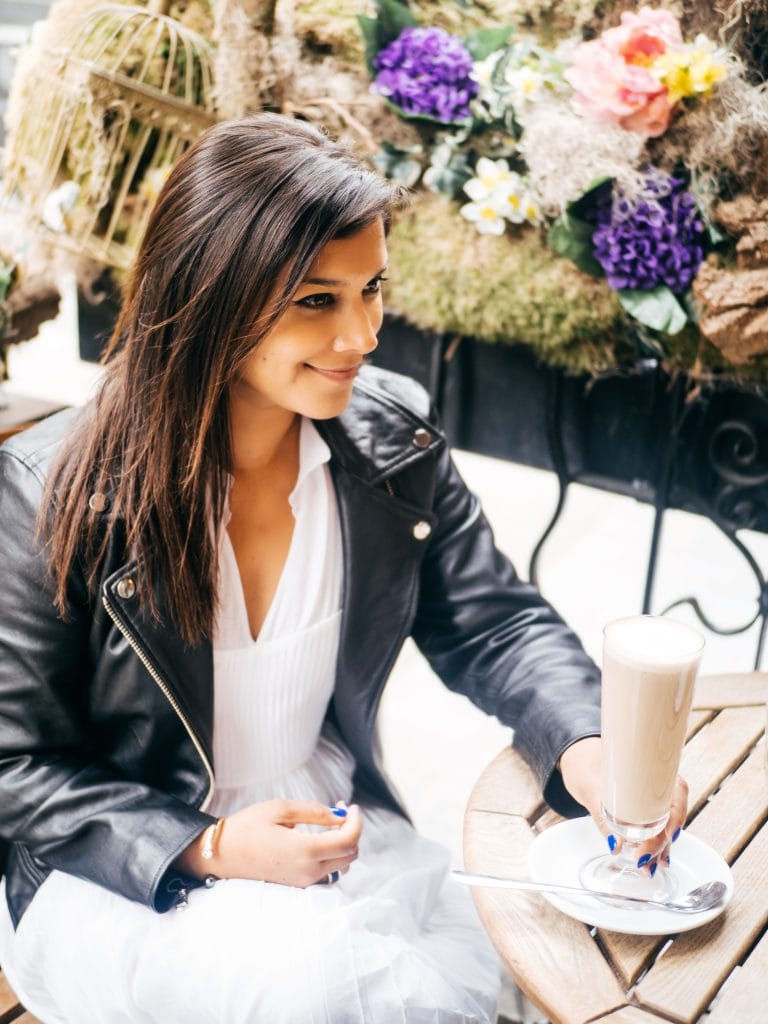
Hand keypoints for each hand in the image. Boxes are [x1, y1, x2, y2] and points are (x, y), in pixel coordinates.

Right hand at [177, 799, 361, 886]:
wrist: (220, 854)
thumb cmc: (247, 827)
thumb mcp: (280, 809)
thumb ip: (314, 812)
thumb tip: (340, 815)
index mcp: (305, 851)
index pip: (349, 840)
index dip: (356, 821)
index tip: (351, 805)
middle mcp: (308, 871)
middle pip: (350, 855)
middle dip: (352, 831)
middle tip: (341, 811)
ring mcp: (303, 882)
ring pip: (340, 866)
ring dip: (343, 844)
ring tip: (331, 824)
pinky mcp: (297, 885)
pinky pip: (327, 872)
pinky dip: (332, 856)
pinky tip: (320, 839)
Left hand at [559, 736, 687, 873]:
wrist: (578, 762)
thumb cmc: (586, 766)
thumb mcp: (590, 788)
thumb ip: (601, 815)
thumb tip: (615, 845)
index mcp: (651, 767)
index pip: (677, 789)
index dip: (677, 813)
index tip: (669, 834)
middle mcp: (657, 782)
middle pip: (672, 813)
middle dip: (663, 840)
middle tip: (644, 857)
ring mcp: (652, 798)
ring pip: (665, 824)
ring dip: (660, 848)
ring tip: (649, 868)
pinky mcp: (643, 811)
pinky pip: (656, 828)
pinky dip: (654, 845)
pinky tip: (653, 862)